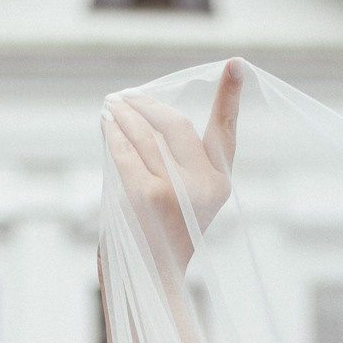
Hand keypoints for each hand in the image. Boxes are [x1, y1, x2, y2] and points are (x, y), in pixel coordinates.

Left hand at [103, 59, 243, 276]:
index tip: (236, 63)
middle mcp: (205, 185)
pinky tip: (105, 123)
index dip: (230, 96)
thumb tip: (146, 116)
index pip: (226, 131)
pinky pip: (125, 151)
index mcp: (220, 184)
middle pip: (175, 125)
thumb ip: (179, 164)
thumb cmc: (164, 236)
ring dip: (124, 115)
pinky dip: (112, 134)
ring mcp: (176, 190)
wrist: (152, 279)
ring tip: (111, 105)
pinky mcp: (147, 195)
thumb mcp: (184, 199)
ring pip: (145, 135)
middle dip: (148, 105)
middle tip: (128, 96)